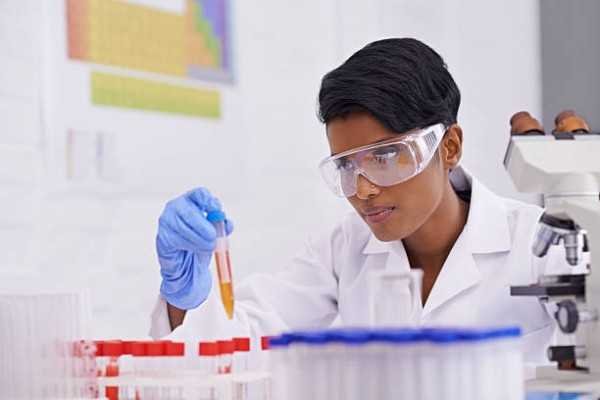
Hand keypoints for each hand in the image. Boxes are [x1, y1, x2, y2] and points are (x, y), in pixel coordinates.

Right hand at [156, 187, 232, 309]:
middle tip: (213, 236)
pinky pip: (179, 241)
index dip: (209, 201)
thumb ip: (221, 226)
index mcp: (192, 200)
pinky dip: (191, 247)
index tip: (217, 210)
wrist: (185, 260)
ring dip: (200, 240)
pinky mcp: (162, 236)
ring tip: (209, 247)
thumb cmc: (200, 240)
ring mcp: (167, 220)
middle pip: (190, 212)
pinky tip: (195, 249)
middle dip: (204, 226)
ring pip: (185, 229)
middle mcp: (176, 206)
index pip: (200, 193)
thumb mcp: (214, 231)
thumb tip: (228, 225)